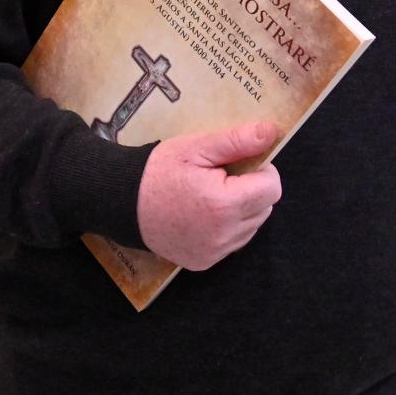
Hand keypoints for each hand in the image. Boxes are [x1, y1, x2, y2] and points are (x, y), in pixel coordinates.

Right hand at [136, 121, 281, 270]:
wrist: (123, 203)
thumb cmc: (159, 171)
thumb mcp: (197, 147)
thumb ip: (237, 141)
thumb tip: (271, 132)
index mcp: (224, 204)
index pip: (272, 188)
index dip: (262, 171)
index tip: (241, 163)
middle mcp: (223, 235)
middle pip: (265, 209)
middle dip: (252, 189)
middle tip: (223, 177)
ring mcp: (214, 253)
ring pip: (251, 227)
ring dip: (243, 210)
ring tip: (213, 194)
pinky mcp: (204, 263)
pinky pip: (233, 243)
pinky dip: (228, 227)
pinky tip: (205, 214)